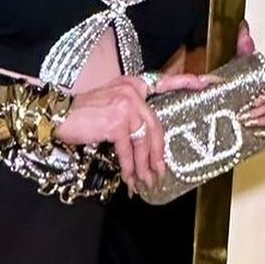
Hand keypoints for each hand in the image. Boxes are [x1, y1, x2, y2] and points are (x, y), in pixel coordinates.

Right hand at [58, 71, 212, 192]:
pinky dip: (128, 167)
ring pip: (143, 142)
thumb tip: (147, 140)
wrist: (57, 115)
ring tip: (144, 181)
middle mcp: (132, 91)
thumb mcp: (110, 104)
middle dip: (158, 154)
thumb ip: (130, 112)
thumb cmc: (81, 114)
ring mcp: (125, 105)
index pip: (164, 82)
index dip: (186, 82)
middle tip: (160, 173)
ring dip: (143, 166)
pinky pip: (127, 150)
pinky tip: (128, 179)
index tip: (208, 84)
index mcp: (132, 84)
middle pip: (155, 126)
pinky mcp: (117, 121)